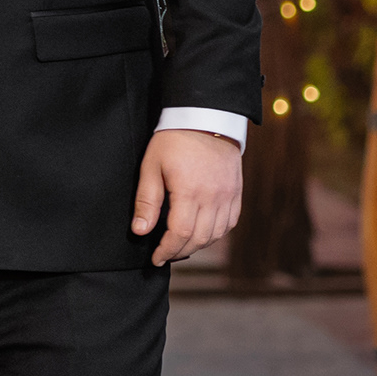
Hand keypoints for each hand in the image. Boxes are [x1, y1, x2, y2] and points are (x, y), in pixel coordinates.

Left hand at [131, 127, 244, 264]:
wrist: (206, 117)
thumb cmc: (173, 140)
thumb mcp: (151, 167)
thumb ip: (146, 201)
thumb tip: (140, 231)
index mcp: (189, 192)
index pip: (179, 234)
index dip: (167, 250)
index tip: (156, 258)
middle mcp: (213, 197)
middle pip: (199, 239)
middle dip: (180, 252)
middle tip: (165, 255)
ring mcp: (228, 195)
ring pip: (216, 235)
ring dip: (198, 245)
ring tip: (181, 246)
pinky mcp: (236, 192)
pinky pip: (230, 223)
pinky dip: (216, 234)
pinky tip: (202, 233)